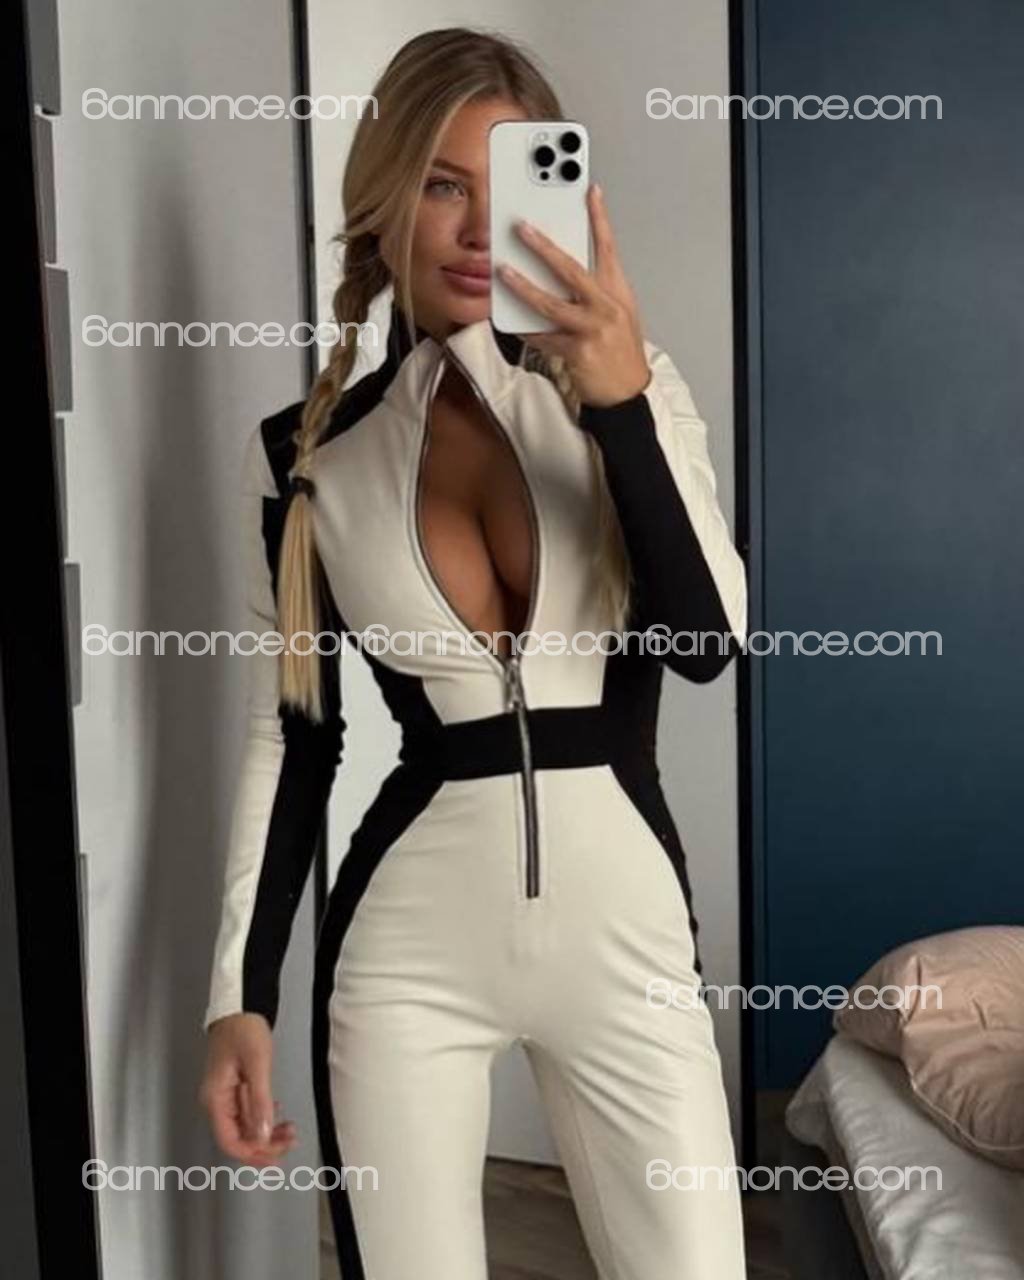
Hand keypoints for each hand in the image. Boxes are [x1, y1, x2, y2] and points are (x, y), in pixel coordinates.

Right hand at [198, 1012, 297, 1167]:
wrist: (240, 1006)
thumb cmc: (243, 1030)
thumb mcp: (257, 1064)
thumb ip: (260, 1101)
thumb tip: (262, 1135)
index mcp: (216, 1099)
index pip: (230, 1141)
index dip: (252, 1154)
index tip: (275, 1157)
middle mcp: (217, 1102)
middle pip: (238, 1137)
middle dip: (264, 1144)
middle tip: (290, 1140)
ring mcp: (226, 1096)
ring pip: (246, 1126)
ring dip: (266, 1132)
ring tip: (290, 1129)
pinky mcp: (235, 1088)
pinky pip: (248, 1112)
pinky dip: (264, 1117)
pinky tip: (279, 1114)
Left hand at [494, 182, 650, 408]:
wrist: (628, 391)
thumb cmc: (620, 351)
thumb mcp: (618, 313)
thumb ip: (595, 290)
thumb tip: (562, 270)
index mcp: (617, 292)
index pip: (608, 248)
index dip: (599, 218)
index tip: (590, 191)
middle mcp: (606, 307)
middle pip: (572, 270)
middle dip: (544, 247)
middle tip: (523, 228)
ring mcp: (593, 330)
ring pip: (552, 304)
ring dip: (524, 286)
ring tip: (504, 272)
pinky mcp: (578, 352)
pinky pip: (544, 338)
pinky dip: (526, 330)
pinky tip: (510, 322)